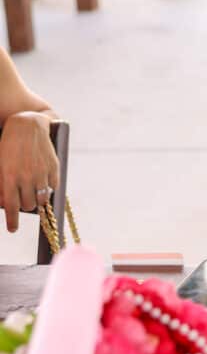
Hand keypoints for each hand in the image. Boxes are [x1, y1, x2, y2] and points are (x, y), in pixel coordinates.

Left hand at [0, 112, 58, 231]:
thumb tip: (5, 203)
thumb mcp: (0, 165)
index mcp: (9, 177)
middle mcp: (26, 177)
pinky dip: (48, 188)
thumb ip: (2, 186)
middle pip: (28, 204)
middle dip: (25, 206)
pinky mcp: (53, 166)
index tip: (13, 229)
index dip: (12, 221)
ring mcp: (42, 172)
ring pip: (42, 198)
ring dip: (37, 199)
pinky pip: (53, 186)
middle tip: (23, 202)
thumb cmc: (7, 145)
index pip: (11, 207)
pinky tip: (43, 182)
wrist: (27, 124)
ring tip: (33, 193)